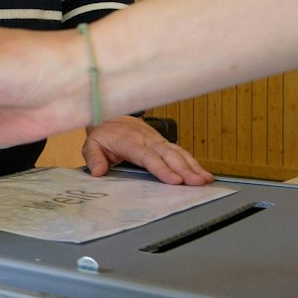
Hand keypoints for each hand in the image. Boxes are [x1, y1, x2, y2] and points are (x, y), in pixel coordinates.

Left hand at [81, 116, 213, 184]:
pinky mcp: (163, 142)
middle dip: (184, 169)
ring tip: (206, 180)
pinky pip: (180, 152)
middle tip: (197, 183)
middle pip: (168, 155)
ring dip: (193, 166)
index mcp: (129, 141)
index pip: (148, 157)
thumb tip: (98, 172)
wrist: (111, 114)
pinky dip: (193, 162)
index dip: (162, 168)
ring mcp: (157, 140)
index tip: (175, 180)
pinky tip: (204, 174)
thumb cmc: (103, 133)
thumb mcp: (91, 144)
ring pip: (178, 152)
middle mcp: (147, 139)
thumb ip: (93, 158)